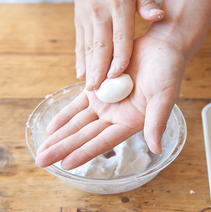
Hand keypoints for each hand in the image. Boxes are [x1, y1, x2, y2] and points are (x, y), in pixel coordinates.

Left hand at [36, 25, 184, 169]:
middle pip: (84, 135)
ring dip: (60, 134)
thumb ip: (157, 122)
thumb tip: (157, 149)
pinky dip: (64, 115)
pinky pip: (77, 104)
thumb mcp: (164, 96)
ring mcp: (104, 102)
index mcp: (130, 122)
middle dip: (63, 148)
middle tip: (42, 160)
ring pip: (77, 122)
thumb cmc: (167, 71)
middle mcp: (115, 115)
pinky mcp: (97, 87)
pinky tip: (52, 126)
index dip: (84, 153)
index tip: (65, 164)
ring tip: (43, 148)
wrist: (160, 47)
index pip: (102, 142)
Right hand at [74, 0, 164, 89]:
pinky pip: (79, 43)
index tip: (116, 76)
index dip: (119, 58)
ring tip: (89, 87)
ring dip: (88, 69)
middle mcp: (100, 14)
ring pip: (88, 48)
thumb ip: (146, 3)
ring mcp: (87, 17)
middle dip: (99, 70)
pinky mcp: (79, 20)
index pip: (120, 38)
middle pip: (100, 48)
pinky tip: (80, 73)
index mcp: (119, 5)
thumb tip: (158, 17)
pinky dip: (79, 59)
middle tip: (97, 89)